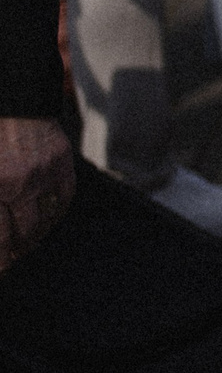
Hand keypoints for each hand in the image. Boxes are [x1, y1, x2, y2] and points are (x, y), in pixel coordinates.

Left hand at [0, 118, 73, 273]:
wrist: (13, 102)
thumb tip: (0, 234)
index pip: (1, 237)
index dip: (2, 259)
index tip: (3, 270)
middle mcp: (19, 182)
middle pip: (25, 233)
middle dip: (17, 252)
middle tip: (12, 261)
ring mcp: (44, 172)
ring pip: (46, 219)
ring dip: (36, 236)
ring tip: (26, 244)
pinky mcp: (62, 162)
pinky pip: (64, 198)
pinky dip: (55, 213)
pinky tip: (45, 219)